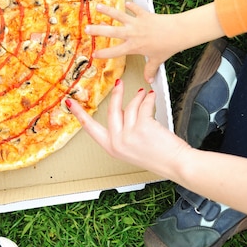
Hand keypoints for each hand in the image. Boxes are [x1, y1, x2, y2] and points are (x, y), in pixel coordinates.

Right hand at [66, 80, 188, 173]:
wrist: (176, 163)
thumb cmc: (158, 156)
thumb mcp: (131, 148)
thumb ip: (122, 131)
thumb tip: (122, 107)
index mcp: (112, 148)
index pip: (90, 128)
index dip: (80, 114)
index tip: (70, 103)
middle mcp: (117, 142)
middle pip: (112, 110)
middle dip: (117, 93)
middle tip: (119, 83)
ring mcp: (129, 135)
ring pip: (130, 106)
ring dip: (139, 98)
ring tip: (145, 95)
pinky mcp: (143, 126)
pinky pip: (143, 105)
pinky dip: (148, 99)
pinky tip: (151, 97)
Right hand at [86, 2, 181, 82]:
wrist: (178, 32)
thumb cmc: (168, 46)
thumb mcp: (157, 60)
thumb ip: (151, 69)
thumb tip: (149, 80)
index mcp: (133, 46)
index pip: (114, 52)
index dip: (103, 54)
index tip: (94, 54)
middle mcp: (132, 34)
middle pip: (111, 32)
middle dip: (97, 30)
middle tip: (87, 29)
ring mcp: (137, 23)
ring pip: (118, 16)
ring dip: (107, 11)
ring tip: (98, 7)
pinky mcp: (144, 15)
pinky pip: (135, 9)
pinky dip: (131, 6)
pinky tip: (126, 3)